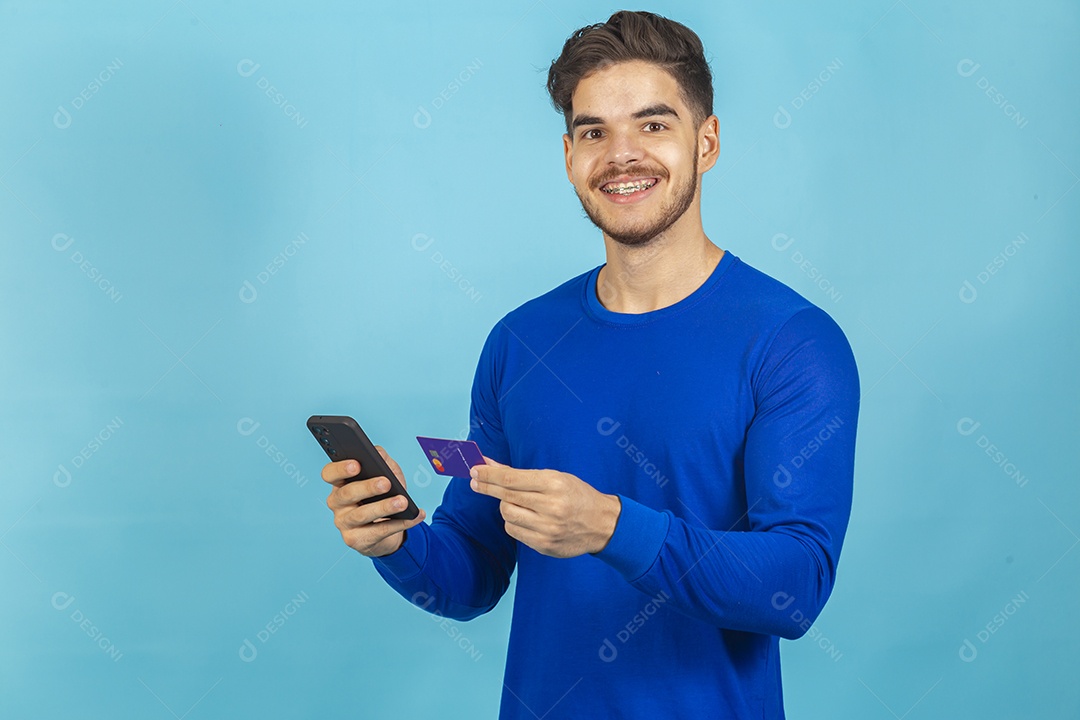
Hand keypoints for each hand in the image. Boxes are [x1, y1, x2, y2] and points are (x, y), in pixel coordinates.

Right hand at [323, 445, 426, 557]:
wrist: (388, 526)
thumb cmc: (383, 494)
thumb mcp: (386, 473)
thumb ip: (382, 459)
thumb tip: (379, 453)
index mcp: (340, 482)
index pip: (329, 474)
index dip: (340, 469)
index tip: (357, 464)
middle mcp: (336, 502)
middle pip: (347, 493)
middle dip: (367, 487)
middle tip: (386, 483)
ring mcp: (343, 522)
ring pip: (362, 514)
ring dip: (384, 507)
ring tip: (403, 502)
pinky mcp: (355, 540)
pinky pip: (378, 531)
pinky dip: (399, 524)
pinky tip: (414, 516)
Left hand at [469, 456, 619, 557]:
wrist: (602, 523)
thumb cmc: (576, 495)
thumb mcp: (555, 477)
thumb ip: (521, 474)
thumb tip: (490, 466)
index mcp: (554, 484)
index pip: (511, 479)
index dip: (489, 474)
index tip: (475, 470)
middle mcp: (551, 507)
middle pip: (506, 497)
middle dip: (488, 487)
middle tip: (475, 481)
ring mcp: (548, 528)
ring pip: (507, 515)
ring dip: (505, 506)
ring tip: (516, 502)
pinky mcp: (544, 545)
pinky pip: (514, 531)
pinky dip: (514, 522)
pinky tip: (524, 517)